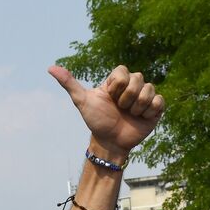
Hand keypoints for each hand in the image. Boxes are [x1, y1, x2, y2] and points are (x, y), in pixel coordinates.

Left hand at [49, 64, 164, 159]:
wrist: (111, 141)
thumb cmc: (96, 120)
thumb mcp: (82, 101)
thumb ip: (69, 83)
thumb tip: (50, 68)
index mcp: (117, 80)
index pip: (123, 71)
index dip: (117, 86)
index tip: (110, 97)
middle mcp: (132, 85)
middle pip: (138, 79)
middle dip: (126, 98)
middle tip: (120, 108)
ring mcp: (145, 96)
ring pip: (149, 89)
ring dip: (137, 106)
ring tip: (131, 115)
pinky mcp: (156, 108)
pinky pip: (159, 101)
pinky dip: (149, 111)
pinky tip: (141, 118)